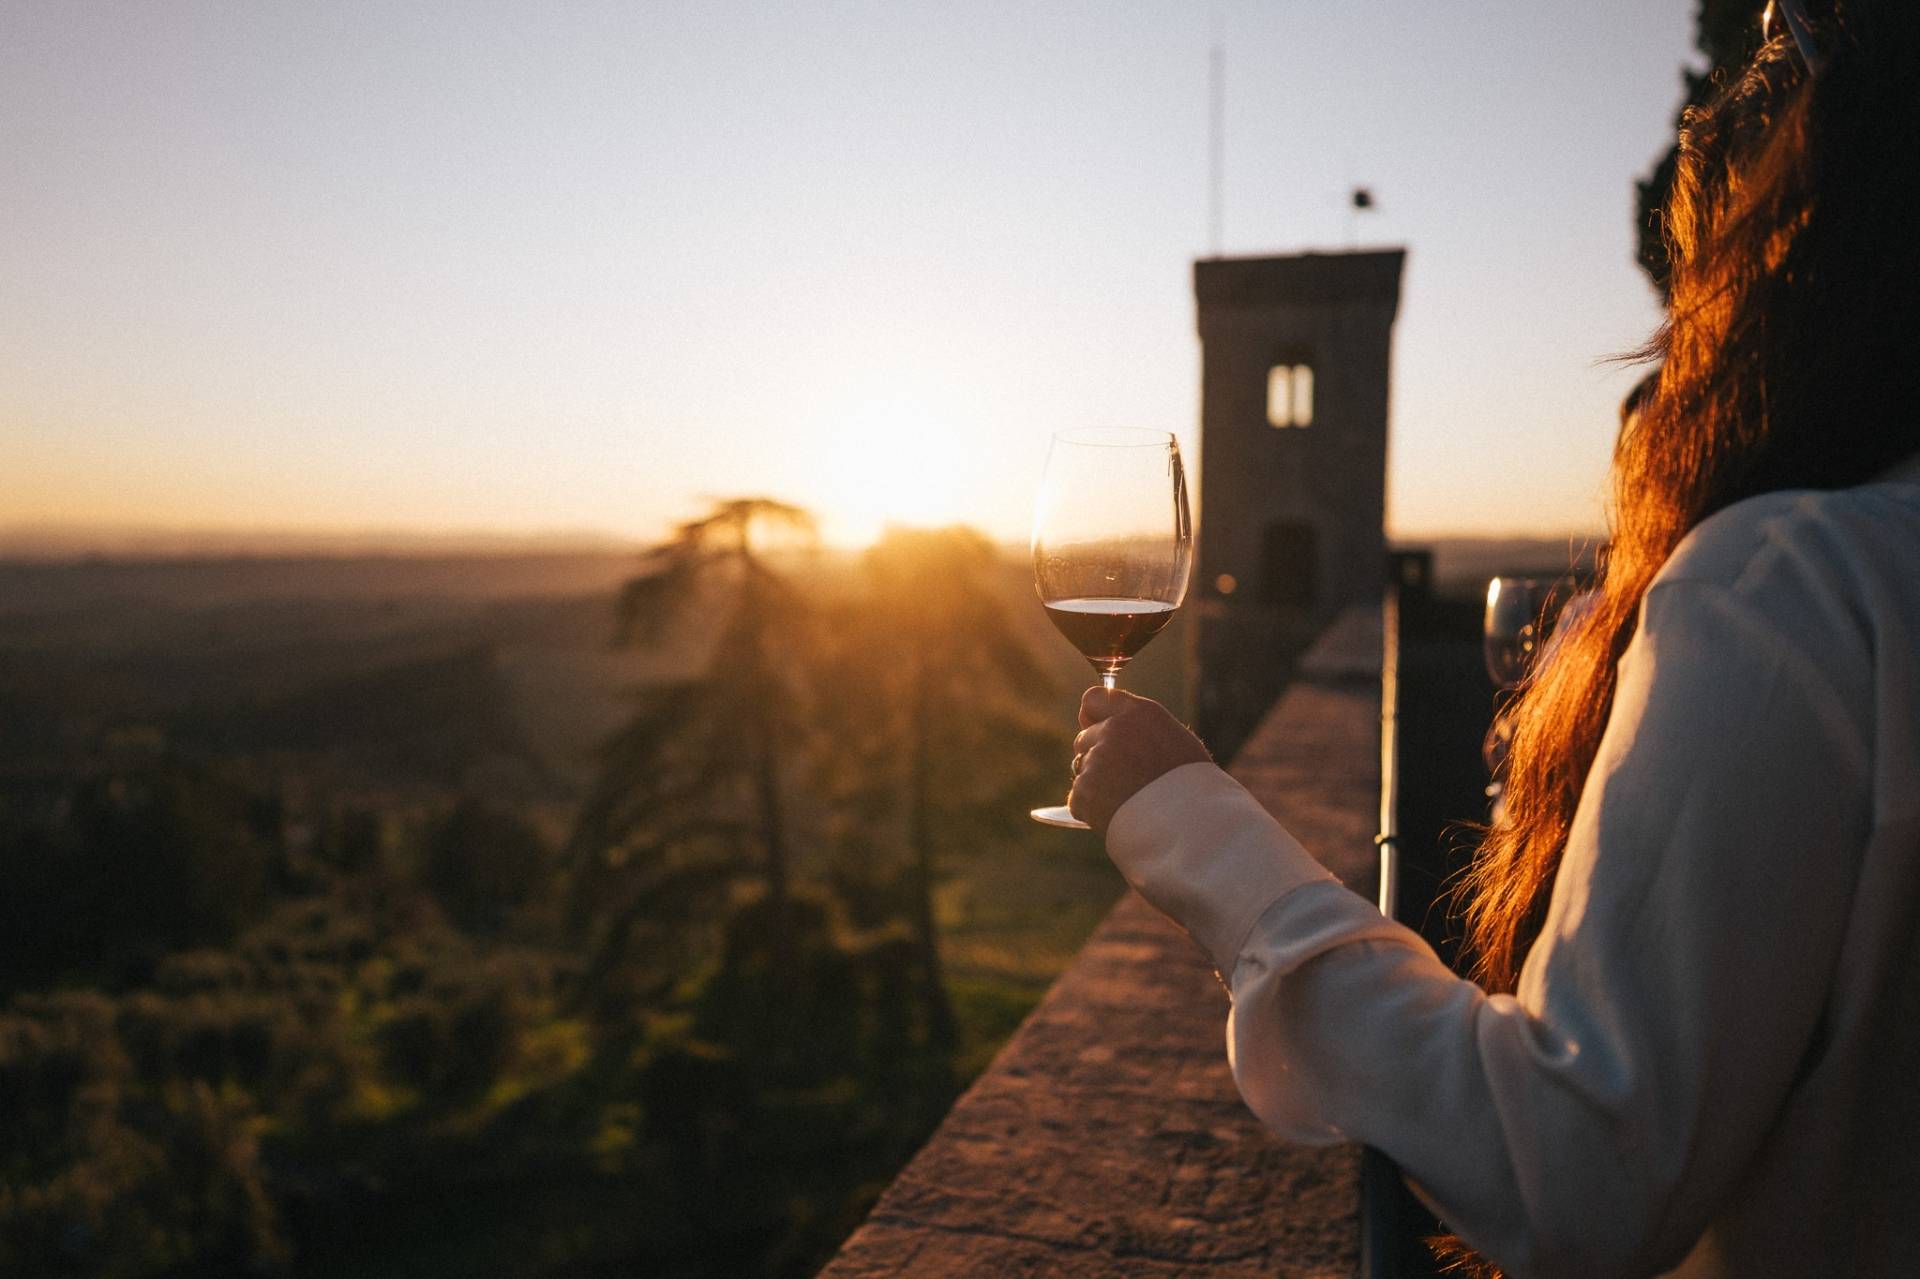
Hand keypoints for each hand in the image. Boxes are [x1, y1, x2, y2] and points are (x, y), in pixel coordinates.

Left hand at [1067, 687, 1211, 833]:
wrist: (1190, 825)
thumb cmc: (1193, 787)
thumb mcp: (1177, 742)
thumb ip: (1141, 730)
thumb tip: (1115, 729)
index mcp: (1140, 713)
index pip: (1093, 698)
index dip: (1092, 717)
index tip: (1095, 728)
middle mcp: (1114, 730)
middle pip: (1084, 739)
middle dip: (1095, 756)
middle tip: (1123, 778)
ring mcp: (1096, 760)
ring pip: (1082, 770)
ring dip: (1096, 785)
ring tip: (1128, 801)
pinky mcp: (1084, 790)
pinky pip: (1078, 799)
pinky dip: (1092, 810)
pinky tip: (1118, 814)